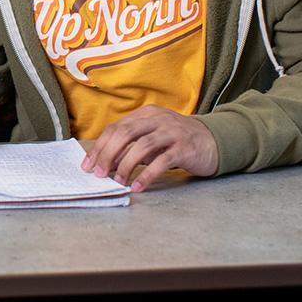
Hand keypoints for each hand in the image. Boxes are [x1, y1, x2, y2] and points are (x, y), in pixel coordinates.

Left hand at [81, 105, 218, 192]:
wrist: (213, 141)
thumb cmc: (176, 142)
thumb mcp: (152, 139)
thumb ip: (131, 146)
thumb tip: (105, 162)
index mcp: (145, 114)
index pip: (115, 128)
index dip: (100, 146)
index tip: (88, 164)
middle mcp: (156, 119)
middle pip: (124, 134)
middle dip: (108, 154)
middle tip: (99, 173)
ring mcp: (171, 132)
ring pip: (141, 146)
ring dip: (125, 165)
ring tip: (117, 181)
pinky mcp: (184, 148)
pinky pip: (161, 162)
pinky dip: (147, 175)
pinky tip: (138, 186)